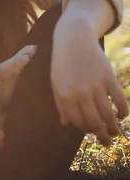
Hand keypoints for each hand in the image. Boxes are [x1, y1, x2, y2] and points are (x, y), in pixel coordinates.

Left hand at [51, 17, 127, 145]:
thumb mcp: (56, 82)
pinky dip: (123, 112)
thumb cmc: (63, 62)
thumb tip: (65, 124)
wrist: (74, 38)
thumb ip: (60, 104)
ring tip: (115, 132)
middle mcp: (80, 93)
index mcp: (65, 96)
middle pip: (95, 122)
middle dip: (102, 136)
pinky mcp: (109, 78)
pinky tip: (122, 115)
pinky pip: (119, 101)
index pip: (78, 122)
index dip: (86, 129)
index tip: (91, 131)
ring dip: (114, 128)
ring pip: (108, 115)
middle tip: (107, 142)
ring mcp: (96, 86)